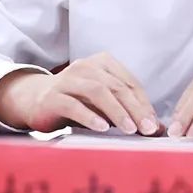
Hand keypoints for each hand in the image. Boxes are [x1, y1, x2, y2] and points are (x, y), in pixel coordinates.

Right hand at [0, 52, 162, 134]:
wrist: (35, 99)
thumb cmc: (77, 101)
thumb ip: (127, 111)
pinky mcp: (53, 96)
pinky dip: (90, 116)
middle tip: (147, 129)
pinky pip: (74, 105)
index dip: (144, 103)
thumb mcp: (103, 103)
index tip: (154, 124)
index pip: (129, 82)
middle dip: (135, 109)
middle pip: (116, 86)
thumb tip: (157, 128)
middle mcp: (87, 66)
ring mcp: (68, 79)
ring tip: (129, 129)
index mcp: (103, 62)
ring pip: (98, 92)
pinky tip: (102, 128)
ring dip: (117, 111)